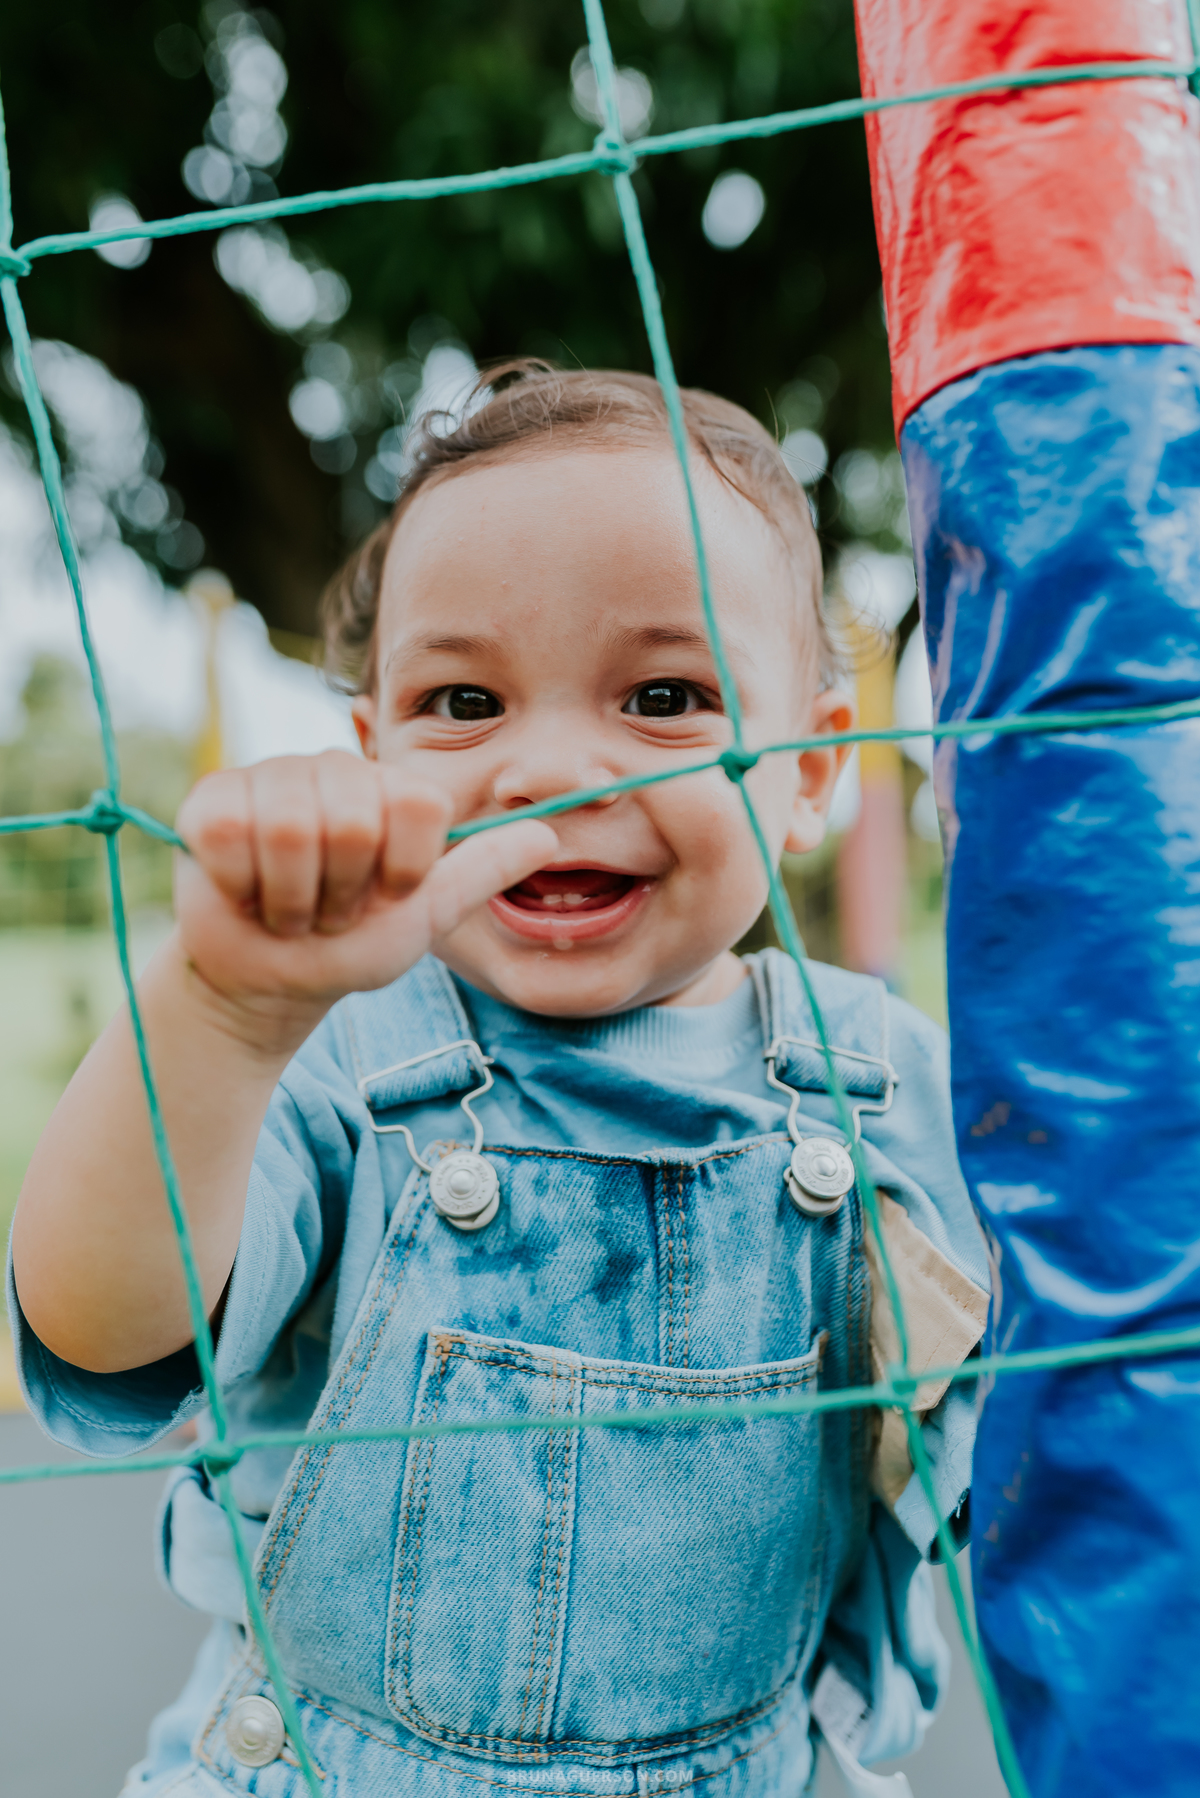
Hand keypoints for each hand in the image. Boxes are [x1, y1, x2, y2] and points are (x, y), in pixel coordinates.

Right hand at [174, 751, 555, 1043]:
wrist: (275, 981)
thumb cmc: (352, 944)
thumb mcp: (427, 914)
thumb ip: (483, 870)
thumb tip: (549, 836)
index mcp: (389, 788)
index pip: (416, 804)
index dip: (402, 868)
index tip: (386, 894)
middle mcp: (331, 767)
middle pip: (354, 819)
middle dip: (343, 892)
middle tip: (331, 909)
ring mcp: (267, 777)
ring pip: (292, 830)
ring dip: (295, 898)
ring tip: (292, 907)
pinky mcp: (208, 803)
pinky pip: (232, 837)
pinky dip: (245, 889)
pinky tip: (248, 895)